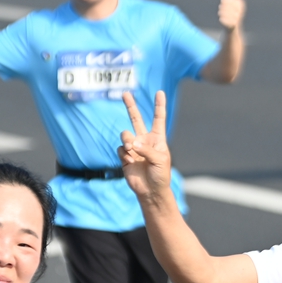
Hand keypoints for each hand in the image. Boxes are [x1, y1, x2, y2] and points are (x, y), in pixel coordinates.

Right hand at [119, 90, 173, 204]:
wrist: (150, 190)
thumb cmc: (160, 175)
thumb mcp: (159, 160)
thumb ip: (146, 149)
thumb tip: (132, 143)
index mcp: (157, 139)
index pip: (158, 118)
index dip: (159, 105)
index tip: (160, 92)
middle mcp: (144, 140)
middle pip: (136, 119)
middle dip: (130, 106)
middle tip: (125, 93)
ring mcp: (134, 148)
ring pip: (125, 135)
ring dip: (127, 141)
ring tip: (131, 150)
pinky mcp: (124, 157)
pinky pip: (121, 149)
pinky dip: (124, 155)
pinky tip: (130, 162)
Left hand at [217, 0, 244, 30]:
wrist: (233, 27)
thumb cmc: (231, 12)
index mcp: (240, 3)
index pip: (225, 0)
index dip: (223, 2)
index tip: (227, 6)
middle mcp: (240, 10)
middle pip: (223, 6)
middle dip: (222, 9)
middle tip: (225, 12)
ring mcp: (237, 17)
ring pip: (222, 13)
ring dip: (221, 15)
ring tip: (225, 17)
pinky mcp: (233, 24)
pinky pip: (222, 20)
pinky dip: (221, 20)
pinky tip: (225, 22)